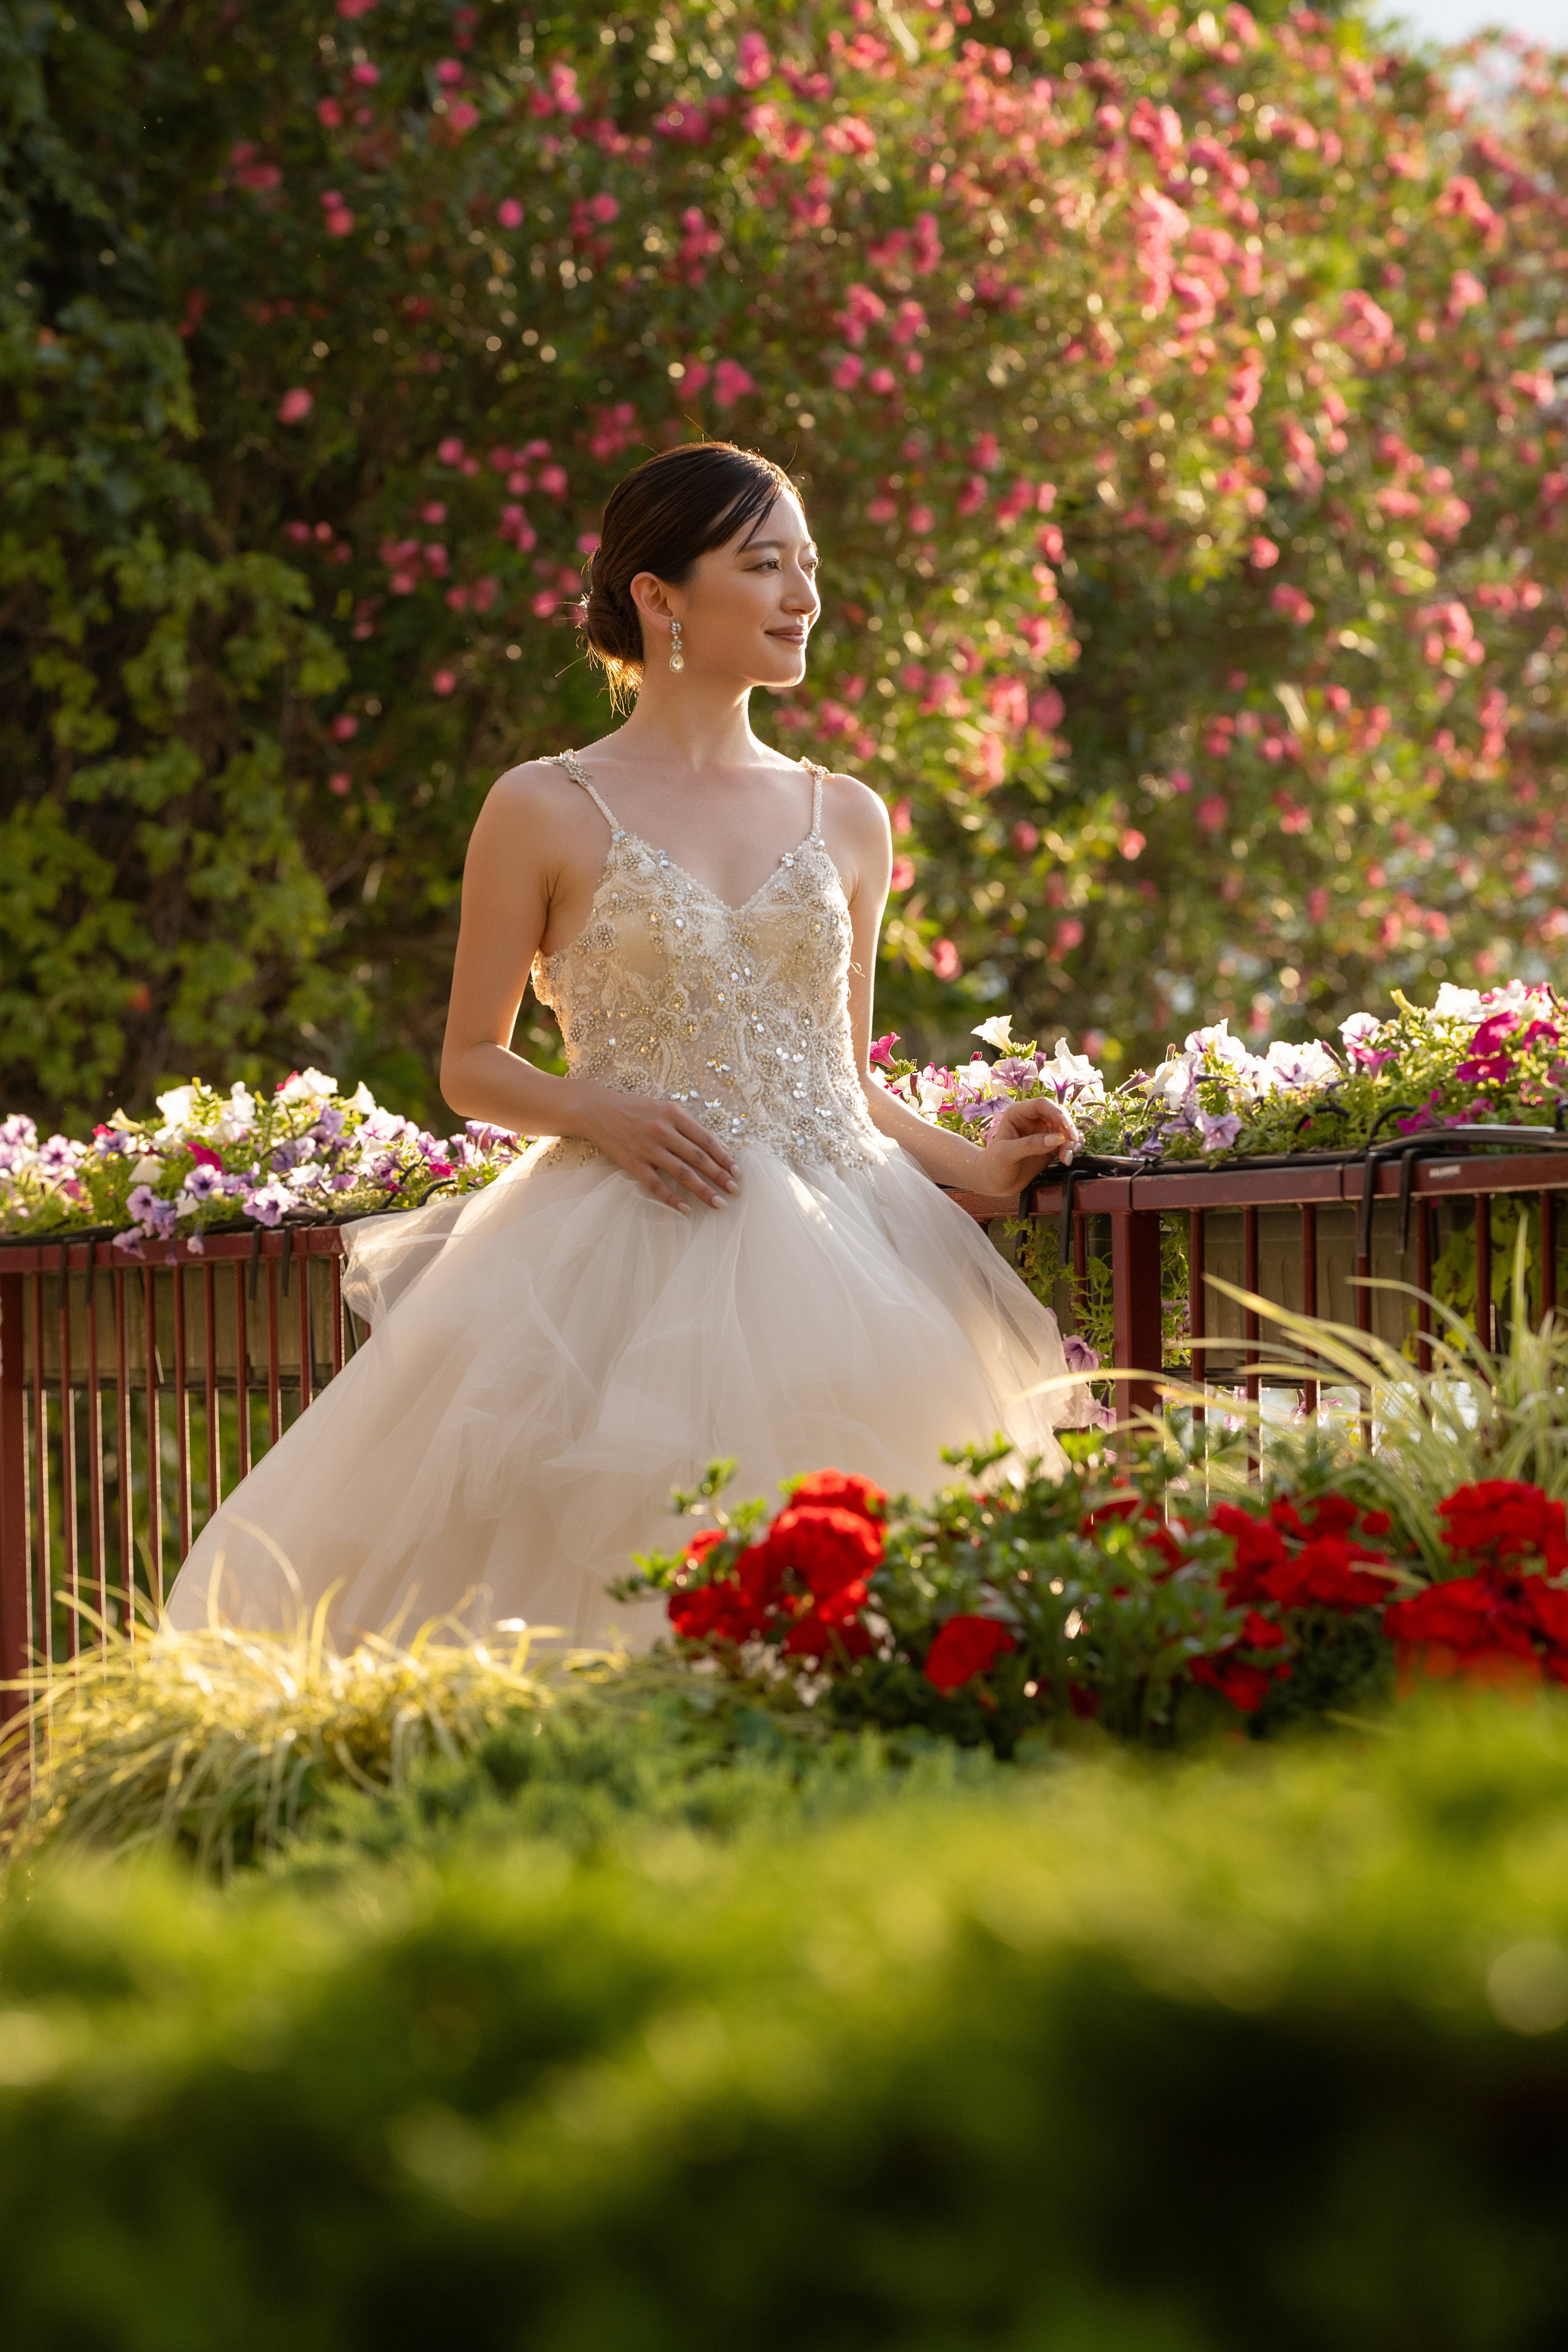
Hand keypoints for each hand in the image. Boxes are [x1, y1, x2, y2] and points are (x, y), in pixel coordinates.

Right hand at [574, 1083, 739, 1212]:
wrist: (596, 1110)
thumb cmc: (634, 1109)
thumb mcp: (662, 1108)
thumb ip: (685, 1125)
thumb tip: (713, 1148)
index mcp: (673, 1114)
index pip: (706, 1139)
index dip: (724, 1157)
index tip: (737, 1171)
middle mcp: (662, 1130)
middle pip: (698, 1157)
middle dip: (720, 1176)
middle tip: (735, 1190)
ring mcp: (647, 1148)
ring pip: (682, 1173)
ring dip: (703, 1190)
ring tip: (719, 1203)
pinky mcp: (632, 1162)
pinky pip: (656, 1185)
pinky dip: (672, 1198)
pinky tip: (686, 1209)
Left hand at [973, 1097, 1078, 1195]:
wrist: (994, 1182)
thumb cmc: (994, 1165)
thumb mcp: (1007, 1154)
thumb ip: (1030, 1145)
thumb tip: (1057, 1139)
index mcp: (1018, 1113)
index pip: (1041, 1105)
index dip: (1056, 1112)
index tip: (1066, 1126)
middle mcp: (1032, 1120)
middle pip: (1057, 1115)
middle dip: (1067, 1128)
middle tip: (1072, 1143)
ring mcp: (1042, 1133)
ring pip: (1064, 1129)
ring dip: (1071, 1140)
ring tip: (1069, 1155)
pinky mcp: (1050, 1146)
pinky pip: (1065, 1142)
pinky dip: (1071, 1148)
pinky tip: (1069, 1158)